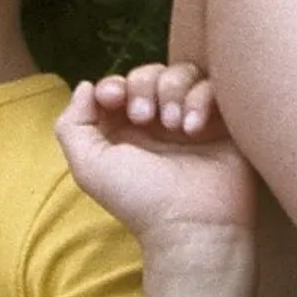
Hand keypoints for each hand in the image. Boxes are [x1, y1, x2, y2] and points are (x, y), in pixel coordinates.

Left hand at [57, 69, 259, 247]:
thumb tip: (85, 86)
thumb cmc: (140, 200)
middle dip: (144, 86)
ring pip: (182, 73)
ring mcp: (192, 118)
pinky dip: (201, 99)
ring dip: (174, 91)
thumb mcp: (90, 167)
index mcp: (125, 130)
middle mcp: (159, 121)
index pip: (119, 85)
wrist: (193, 224)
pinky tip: (195, 128)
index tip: (116, 98)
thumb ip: (73, 125)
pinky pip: (213, 86)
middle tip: (147, 117)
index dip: (115, 84)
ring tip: (176, 126)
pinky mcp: (223, 120)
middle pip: (150, 73)